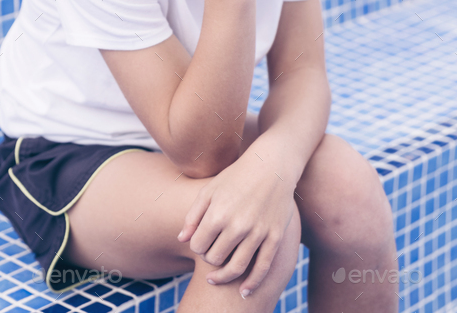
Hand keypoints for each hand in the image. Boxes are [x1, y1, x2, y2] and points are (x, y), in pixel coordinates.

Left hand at [177, 145, 295, 295]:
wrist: (271, 165)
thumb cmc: (236, 176)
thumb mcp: (209, 189)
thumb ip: (193, 215)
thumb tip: (181, 239)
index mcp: (218, 213)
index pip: (198, 246)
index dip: (197, 246)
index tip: (201, 241)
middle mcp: (238, 225)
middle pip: (215, 259)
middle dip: (210, 258)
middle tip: (211, 252)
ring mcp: (258, 233)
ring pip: (236, 268)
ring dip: (224, 276)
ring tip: (217, 277)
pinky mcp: (275, 237)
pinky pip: (262, 268)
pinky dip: (252, 284)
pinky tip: (243, 292)